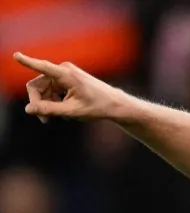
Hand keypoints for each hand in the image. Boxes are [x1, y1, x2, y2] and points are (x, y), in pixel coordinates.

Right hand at [12, 52, 128, 122]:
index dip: (27, 62)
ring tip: (56, 118)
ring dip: (46, 104)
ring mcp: (64, 73)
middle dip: (38, 103)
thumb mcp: (72, 112)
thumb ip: (49, 110)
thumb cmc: (97, 107)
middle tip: (46, 120)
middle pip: (36, 86)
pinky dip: (53, 101)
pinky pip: (50, 90)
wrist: (115, 105)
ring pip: (42, 90)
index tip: (15, 55)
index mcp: (67, 75)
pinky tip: (64, 111)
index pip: (42, 67)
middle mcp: (63, 70)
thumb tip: (28, 110)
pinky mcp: (65, 79)